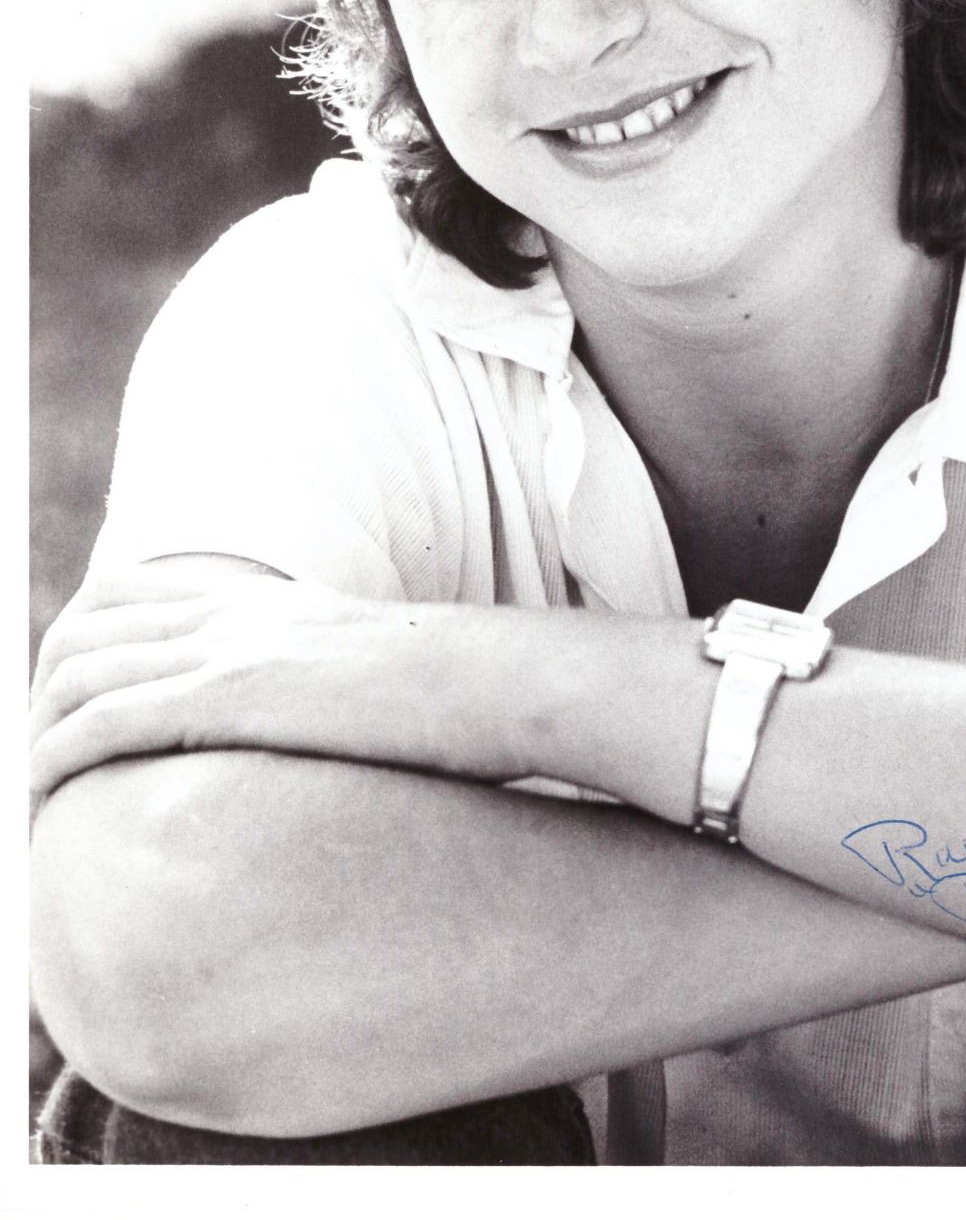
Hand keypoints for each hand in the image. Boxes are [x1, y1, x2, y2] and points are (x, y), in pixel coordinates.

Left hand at [30, 563, 532, 795]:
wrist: (493, 681)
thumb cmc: (457, 696)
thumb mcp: (376, 676)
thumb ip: (328, 685)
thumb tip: (326, 727)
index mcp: (265, 608)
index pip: (130, 602)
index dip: (76, 645)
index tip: (58, 701)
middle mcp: (234, 618)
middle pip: (89, 633)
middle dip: (39, 690)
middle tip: (26, 752)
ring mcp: (230, 652)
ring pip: (83, 675)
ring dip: (34, 728)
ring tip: (21, 784)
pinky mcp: (232, 696)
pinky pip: (108, 721)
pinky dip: (55, 754)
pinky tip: (37, 788)